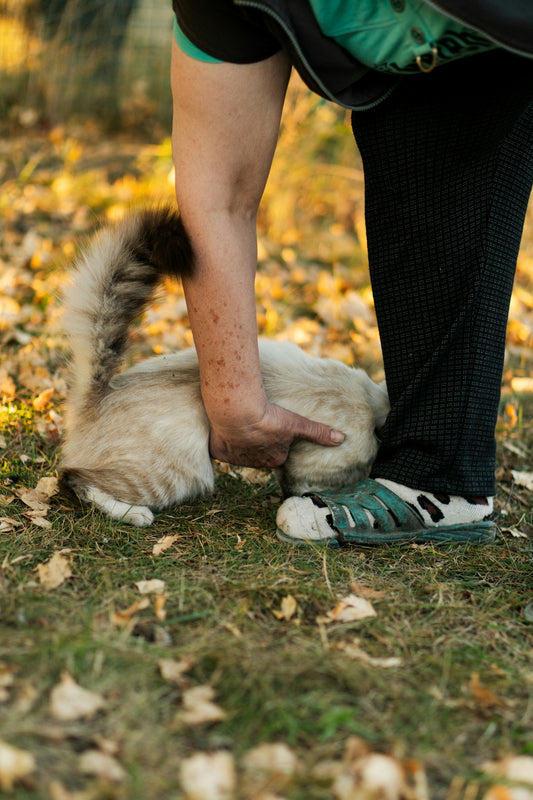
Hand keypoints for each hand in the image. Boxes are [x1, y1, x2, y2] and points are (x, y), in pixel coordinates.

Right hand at [208, 402, 344, 467]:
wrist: (237, 411)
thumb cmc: (269, 417)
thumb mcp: (297, 423)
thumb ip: (318, 432)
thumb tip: (341, 439)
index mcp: (275, 459)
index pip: (278, 451)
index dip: (275, 438)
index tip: (272, 426)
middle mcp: (255, 463)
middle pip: (259, 452)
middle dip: (257, 441)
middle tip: (257, 423)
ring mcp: (236, 459)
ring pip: (240, 450)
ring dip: (240, 440)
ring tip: (241, 422)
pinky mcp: (219, 452)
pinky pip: (220, 449)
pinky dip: (222, 440)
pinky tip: (225, 428)